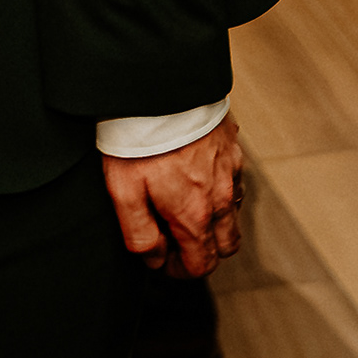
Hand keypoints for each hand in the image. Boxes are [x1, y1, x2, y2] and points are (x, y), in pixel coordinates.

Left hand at [103, 117, 245, 275]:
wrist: (159, 87)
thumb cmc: (138, 140)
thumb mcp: (123, 193)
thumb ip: (140, 234)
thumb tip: (155, 260)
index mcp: (194, 215)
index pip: (201, 265)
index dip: (180, 270)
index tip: (162, 259)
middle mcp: (221, 198)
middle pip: (226, 246)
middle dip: (203, 251)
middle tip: (173, 235)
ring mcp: (231, 171)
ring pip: (232, 214)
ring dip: (213, 220)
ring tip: (181, 203)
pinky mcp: (232, 148)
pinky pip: (234, 182)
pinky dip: (219, 190)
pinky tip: (194, 175)